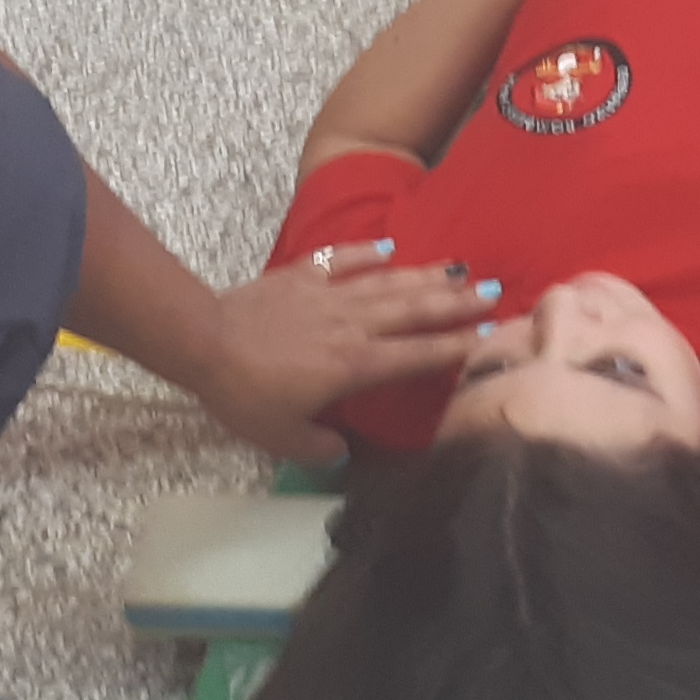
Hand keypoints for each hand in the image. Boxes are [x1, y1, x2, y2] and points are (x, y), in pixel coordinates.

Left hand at [195, 243, 497, 459]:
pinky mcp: (301, 276)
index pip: (417, 356)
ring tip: (460, 270)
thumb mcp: (283, 438)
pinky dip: (367, 253)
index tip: (491, 337)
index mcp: (355, 365)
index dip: (456, 348)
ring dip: (426, 276)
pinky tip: (389, 247)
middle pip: (414, 311)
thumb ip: (320, 448)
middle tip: (495, 294)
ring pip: (388, 282)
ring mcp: (328, 295)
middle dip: (457, 304)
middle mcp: (352, 324)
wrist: (204, 341)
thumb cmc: (244, 393)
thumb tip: (342, 452)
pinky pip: (342, 260)